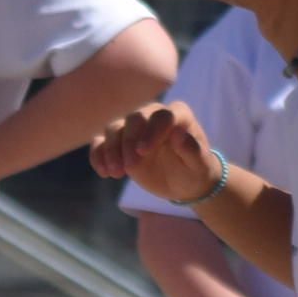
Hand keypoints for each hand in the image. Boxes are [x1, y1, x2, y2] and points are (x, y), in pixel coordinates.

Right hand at [89, 101, 219, 205]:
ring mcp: (134, 129)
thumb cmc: (195, 169)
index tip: (143, 152)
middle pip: (134, 119)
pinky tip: (103, 172)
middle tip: (129, 168)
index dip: (151, 132)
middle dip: (128, 142)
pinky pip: (101, 143)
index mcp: (178, 115)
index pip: (162, 116)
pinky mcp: (119, 143)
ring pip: (114, 128)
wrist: (183, 181)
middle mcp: (153, 116)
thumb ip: (192, 150)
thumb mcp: (199, 164)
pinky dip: (98, 155)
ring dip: (111, 150)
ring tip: (115, 173)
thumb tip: (178, 135)